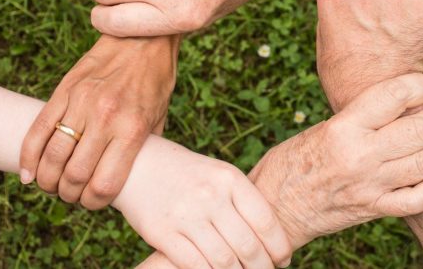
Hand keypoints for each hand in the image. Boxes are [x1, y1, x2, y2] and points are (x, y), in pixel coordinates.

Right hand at [20, 35, 178, 208]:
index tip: (93, 202)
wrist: (142, 38)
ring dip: (47, 180)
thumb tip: (129, 178)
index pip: (104, 184)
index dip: (94, 203)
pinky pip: (38, 129)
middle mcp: (105, 118)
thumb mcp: (159, 118)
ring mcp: (81, 103)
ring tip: (52, 185)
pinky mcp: (64, 90)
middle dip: (69, 195)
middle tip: (71, 195)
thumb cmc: (155, 81)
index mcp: (132, 129)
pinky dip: (28, 156)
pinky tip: (29, 173)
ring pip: (52, 156)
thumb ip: (143, 149)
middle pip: (74, 175)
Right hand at [113, 137, 291, 268]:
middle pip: (248, 246)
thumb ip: (242, 201)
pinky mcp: (162, 233)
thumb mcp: (219, 175)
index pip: (265, 221)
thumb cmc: (188, 175)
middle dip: (262, 268)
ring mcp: (186, 215)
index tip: (283, 260)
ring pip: (224, 261)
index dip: (280, 247)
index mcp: (229, 179)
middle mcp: (210, 195)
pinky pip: (195, 265)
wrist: (139, 164)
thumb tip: (273, 238)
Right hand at [136, 74, 422, 267]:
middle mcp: (359, 155)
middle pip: (421, 128)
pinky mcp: (374, 209)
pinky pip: (421, 198)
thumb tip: (399, 104)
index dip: (421, 85)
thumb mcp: (320, 129)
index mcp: (342, 128)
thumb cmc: (291, 163)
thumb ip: (358, 119)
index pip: (395, 95)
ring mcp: (370, 186)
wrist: (274, 209)